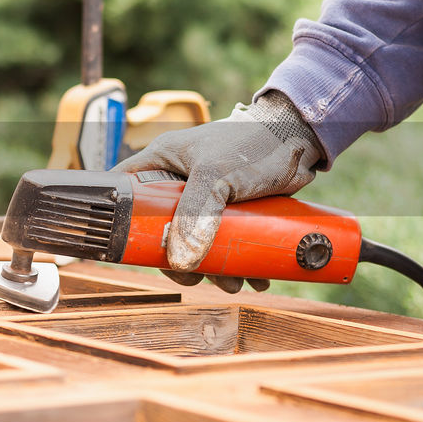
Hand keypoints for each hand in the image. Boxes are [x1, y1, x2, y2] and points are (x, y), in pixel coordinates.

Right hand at [113, 91, 322, 293]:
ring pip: (194, 241)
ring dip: (212, 268)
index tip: (133, 249)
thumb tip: (181, 262)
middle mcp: (177, 181)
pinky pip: (222, 243)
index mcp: (161, 161)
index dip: (121, 220)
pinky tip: (253, 277)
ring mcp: (203, 197)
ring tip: (234, 283)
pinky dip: (235, 263)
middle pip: (160, 228)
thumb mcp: (217, 174)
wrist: (301, 138)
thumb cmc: (254, 141)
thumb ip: (197, 212)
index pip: (123, 191)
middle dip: (177, 259)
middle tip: (194, 276)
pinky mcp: (229, 210)